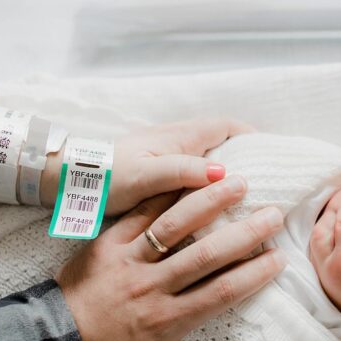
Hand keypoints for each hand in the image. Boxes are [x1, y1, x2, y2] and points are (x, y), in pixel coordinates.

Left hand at [40, 118, 253, 211]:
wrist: (64, 180)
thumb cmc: (104, 176)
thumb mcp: (144, 176)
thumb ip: (183, 173)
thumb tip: (227, 178)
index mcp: (180, 138)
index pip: (229, 127)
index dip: (255, 138)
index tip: (275, 158)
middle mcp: (176, 143)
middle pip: (223, 143)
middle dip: (247, 157)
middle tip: (269, 183)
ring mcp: (166, 159)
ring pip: (208, 162)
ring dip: (228, 175)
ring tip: (248, 202)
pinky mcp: (156, 176)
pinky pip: (193, 178)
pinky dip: (209, 189)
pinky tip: (213, 214)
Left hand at [55, 175, 285, 340]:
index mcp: (167, 321)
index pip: (220, 293)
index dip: (253, 275)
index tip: (279, 259)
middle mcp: (151, 288)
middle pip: (205, 254)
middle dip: (244, 233)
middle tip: (273, 215)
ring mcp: (128, 261)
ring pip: (174, 225)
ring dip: (209, 201)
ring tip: (238, 182)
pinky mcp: (108, 242)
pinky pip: (141, 213)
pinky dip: (167, 193)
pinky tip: (191, 177)